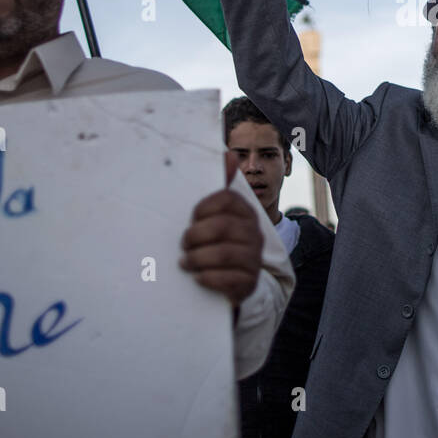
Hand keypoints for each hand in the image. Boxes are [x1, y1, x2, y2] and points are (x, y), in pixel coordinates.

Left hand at [181, 189, 263, 306]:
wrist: (233, 282)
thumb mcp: (216, 216)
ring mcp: (254, 259)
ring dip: (198, 258)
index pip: (227, 199)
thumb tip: (229, 155)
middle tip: (183, 245)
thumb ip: (220, 187)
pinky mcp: (249, 282)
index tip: (191, 218)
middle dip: (196, 236)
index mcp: (246, 213)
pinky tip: (198, 278)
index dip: (204, 207)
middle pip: (222, 226)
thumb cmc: (217, 243)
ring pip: (224, 253)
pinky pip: (229, 279)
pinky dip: (209, 278)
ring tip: (185, 263)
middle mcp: (254, 234)